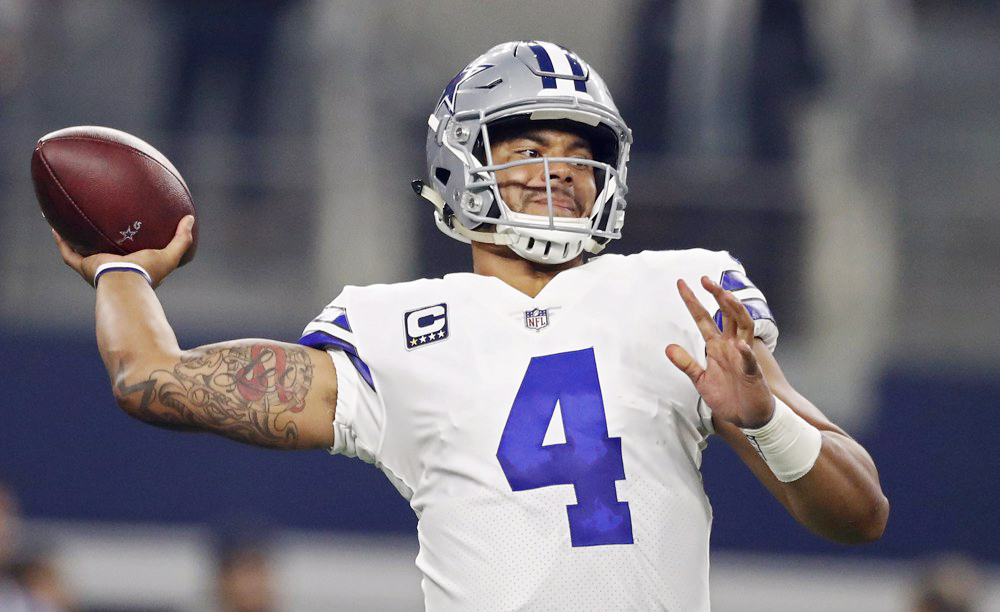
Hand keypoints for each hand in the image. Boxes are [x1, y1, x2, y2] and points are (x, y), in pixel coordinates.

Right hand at [52, 215, 194, 287]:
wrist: (127, 282)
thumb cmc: (149, 272)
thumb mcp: (170, 254)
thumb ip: (182, 238)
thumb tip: (190, 218)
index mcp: (131, 265)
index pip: (128, 253)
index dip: (128, 242)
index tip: (127, 228)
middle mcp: (112, 266)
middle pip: (102, 249)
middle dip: (98, 238)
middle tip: (96, 221)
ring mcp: (96, 267)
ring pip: (81, 250)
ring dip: (74, 237)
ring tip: (68, 220)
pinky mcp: (84, 267)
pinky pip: (68, 252)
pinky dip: (60, 241)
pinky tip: (54, 225)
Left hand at [665, 276, 774, 428]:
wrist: (746, 418)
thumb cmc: (727, 397)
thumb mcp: (701, 380)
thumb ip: (686, 363)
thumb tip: (668, 347)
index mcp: (717, 346)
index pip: (703, 318)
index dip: (693, 302)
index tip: (682, 284)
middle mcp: (731, 346)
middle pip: (727, 314)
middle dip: (717, 295)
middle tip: (705, 279)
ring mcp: (743, 357)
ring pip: (743, 326)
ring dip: (735, 311)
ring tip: (725, 296)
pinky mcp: (753, 374)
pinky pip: (750, 361)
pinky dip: (746, 353)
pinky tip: (739, 346)